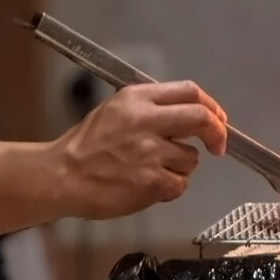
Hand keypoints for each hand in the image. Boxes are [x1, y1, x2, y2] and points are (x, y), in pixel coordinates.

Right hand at [50, 80, 226, 219]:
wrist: (60, 177)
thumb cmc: (87, 146)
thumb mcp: (116, 110)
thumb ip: (153, 108)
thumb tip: (192, 114)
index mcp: (137, 99)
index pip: (189, 91)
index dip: (211, 105)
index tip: (218, 118)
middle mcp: (145, 121)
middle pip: (201, 119)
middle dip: (217, 133)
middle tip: (219, 145)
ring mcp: (149, 152)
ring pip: (191, 158)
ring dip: (180, 167)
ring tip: (152, 170)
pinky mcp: (151, 181)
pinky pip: (179, 184)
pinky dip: (170, 188)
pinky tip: (148, 186)